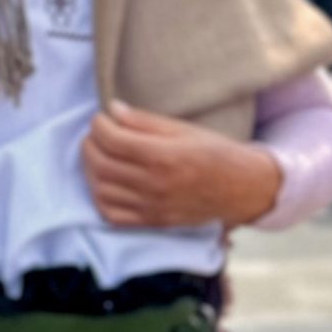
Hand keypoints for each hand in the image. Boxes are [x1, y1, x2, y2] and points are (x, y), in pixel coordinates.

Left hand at [82, 103, 281, 228]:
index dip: (98, 125)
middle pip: (101, 164)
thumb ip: (144, 121)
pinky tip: (106, 182)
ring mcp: (152, 207)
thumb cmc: (214, 153)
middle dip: (89, 145)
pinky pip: (111, 215)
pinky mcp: (152, 222)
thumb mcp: (183, 129)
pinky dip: (100, 198)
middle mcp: (155, 184)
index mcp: (163, 156)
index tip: (100, 119)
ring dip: (91, 170)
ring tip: (99, 156)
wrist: (241, 188)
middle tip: (95, 135)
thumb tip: (112, 110)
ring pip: (101, 190)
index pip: (112, 140)